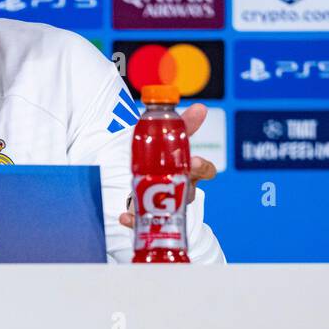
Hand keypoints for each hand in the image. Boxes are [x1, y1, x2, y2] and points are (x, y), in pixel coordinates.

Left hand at [118, 103, 217, 229]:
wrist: (140, 183)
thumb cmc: (161, 164)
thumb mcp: (168, 142)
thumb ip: (183, 125)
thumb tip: (201, 107)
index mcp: (189, 172)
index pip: (205, 171)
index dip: (203, 167)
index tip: (196, 161)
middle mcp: (180, 191)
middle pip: (189, 192)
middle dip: (183, 186)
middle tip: (175, 179)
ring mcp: (166, 206)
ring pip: (167, 209)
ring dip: (159, 206)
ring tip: (144, 200)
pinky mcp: (148, 215)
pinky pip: (142, 221)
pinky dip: (132, 219)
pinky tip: (123, 216)